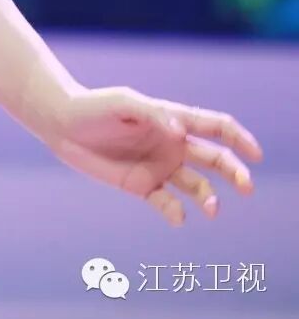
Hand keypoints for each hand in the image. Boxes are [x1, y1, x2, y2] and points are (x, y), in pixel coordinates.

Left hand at [45, 85, 262, 226]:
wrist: (64, 125)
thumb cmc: (95, 107)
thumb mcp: (124, 103)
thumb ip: (154, 115)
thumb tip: (180, 132)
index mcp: (173, 119)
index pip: (215, 127)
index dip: (239, 139)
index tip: (255, 155)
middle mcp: (172, 144)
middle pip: (215, 159)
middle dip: (234, 172)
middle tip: (246, 187)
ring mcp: (160, 166)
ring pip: (198, 186)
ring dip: (209, 198)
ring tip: (211, 208)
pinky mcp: (143, 186)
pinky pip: (168, 203)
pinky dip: (177, 212)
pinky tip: (177, 215)